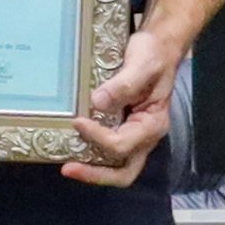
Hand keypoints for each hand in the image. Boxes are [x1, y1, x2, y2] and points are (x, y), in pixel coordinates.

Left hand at [63, 20, 187, 187]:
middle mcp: (144, 137)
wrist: (158, 49)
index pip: (122, 144)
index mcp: (153, 124)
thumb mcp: (142, 65)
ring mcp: (133, 136)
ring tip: (66, 164)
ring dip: (91, 169)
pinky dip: (90, 155)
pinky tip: (71, 146)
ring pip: (115, 167)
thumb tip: (97, 102)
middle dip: (96, 175)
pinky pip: (107, 152)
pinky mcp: (122, 130)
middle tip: (68, 169)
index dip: (97, 137)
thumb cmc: (153, 55)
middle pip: (124, 173)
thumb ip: (124, 84)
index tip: (76, 121)